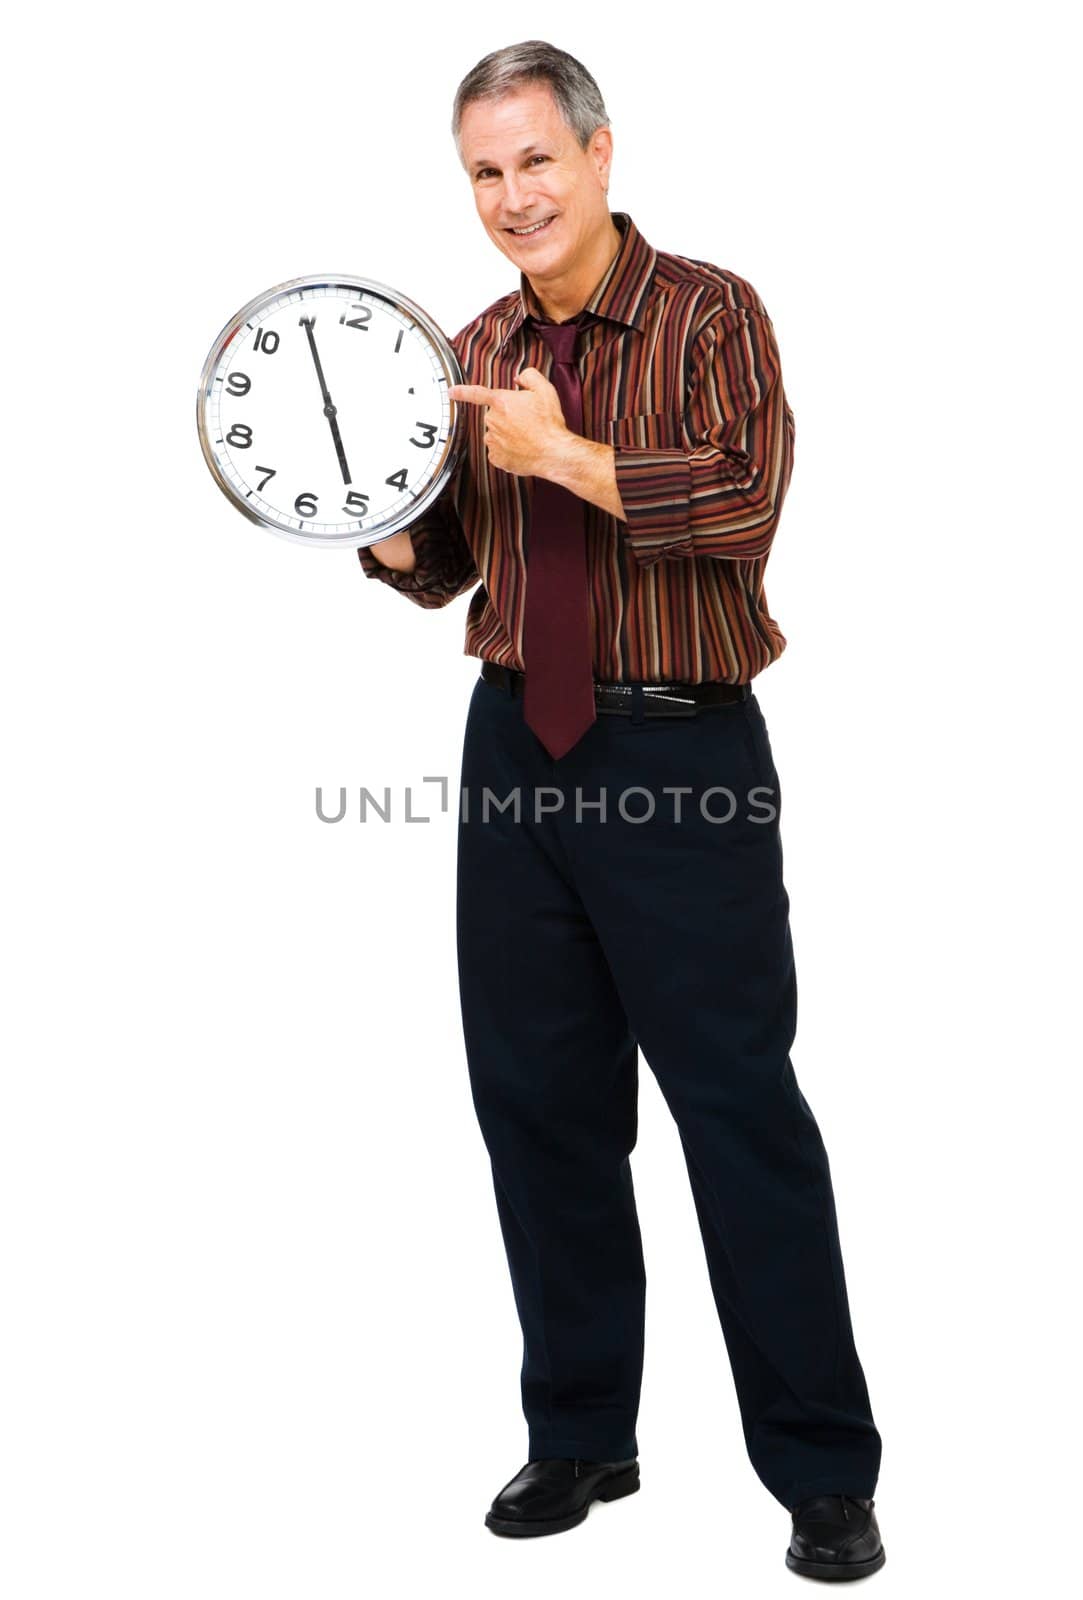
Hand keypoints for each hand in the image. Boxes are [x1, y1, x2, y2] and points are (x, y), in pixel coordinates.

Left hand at [448, 368, 568, 476]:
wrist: (553, 452)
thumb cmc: (549, 423)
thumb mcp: (545, 389)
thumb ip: (529, 376)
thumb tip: (519, 378)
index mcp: (501, 402)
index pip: (477, 394)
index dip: (462, 392)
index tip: (451, 391)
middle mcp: (493, 421)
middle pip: (495, 415)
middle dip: (507, 416)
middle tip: (527, 421)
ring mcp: (493, 441)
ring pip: (496, 434)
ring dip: (507, 434)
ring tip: (527, 437)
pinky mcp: (496, 458)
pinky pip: (498, 451)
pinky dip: (508, 450)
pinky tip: (521, 449)